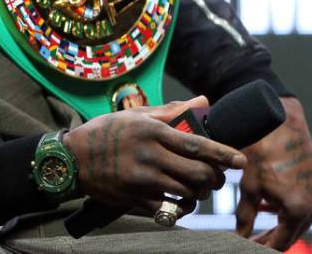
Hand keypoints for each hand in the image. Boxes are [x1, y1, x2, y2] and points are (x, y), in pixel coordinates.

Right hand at [63, 96, 246, 216]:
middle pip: (198, 173)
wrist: (72, 157)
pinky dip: (179, 208)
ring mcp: (141, 179)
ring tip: (199, 188)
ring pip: (187, 192)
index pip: (197, 144)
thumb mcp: (135, 115)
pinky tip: (180, 202)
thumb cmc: (105, 132)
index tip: (240, 160)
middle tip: (216, 176)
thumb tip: (204, 102)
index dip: (223, 154)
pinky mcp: (134, 198)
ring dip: (200, 193)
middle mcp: (149, 155)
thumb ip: (172, 111)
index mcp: (151, 131)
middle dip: (214, 178)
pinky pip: (168, 209)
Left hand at [235, 97, 311, 250]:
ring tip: (257, 225)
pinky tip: (269, 207)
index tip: (247, 246)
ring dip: (281, 223)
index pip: (282, 241)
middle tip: (251, 239)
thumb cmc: (260, 151)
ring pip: (300, 220)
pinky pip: (307, 205)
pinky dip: (290, 208)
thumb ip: (245, 216)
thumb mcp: (249, 186)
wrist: (280, 122)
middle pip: (293, 233)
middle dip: (272, 237)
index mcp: (299, 209)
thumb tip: (240, 237)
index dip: (263, 245)